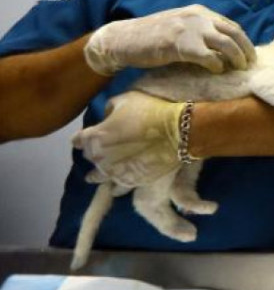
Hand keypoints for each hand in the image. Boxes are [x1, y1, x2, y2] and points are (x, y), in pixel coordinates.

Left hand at [71, 91, 185, 187]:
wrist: (179, 132)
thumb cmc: (151, 111)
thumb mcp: (125, 100)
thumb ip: (109, 109)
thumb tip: (107, 118)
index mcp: (94, 137)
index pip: (78, 140)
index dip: (80, 138)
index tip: (81, 139)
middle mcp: (99, 157)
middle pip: (89, 157)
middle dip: (92, 153)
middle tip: (98, 151)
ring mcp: (115, 172)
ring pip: (99, 177)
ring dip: (97, 175)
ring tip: (94, 178)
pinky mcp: (132, 182)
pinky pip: (118, 188)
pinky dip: (116, 186)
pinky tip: (115, 189)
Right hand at [84, 4, 254, 75]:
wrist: (122, 39)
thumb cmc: (150, 38)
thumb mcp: (179, 27)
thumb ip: (199, 32)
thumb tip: (222, 49)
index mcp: (199, 12)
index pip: (231, 25)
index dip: (243, 41)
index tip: (248, 55)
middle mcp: (197, 17)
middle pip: (235, 33)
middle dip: (247, 50)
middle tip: (250, 65)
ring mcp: (189, 29)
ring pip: (227, 43)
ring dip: (237, 58)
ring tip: (238, 70)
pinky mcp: (180, 45)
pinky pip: (209, 56)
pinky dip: (217, 65)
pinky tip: (216, 71)